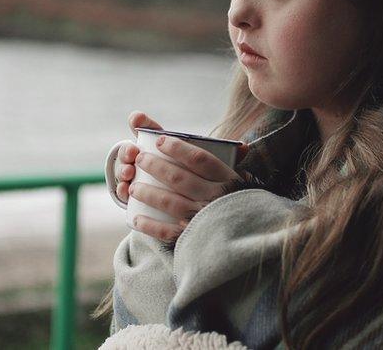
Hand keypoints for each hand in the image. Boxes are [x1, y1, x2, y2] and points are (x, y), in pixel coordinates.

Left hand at [116, 110, 248, 242]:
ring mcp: (201, 219)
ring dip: (147, 193)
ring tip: (133, 187)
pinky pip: (166, 231)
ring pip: (169, 202)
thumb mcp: (246, 186)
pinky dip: (149, 225)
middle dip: (155, 166)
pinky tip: (136, 218)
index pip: (199, 159)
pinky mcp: (192, 239)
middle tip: (140, 158)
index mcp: (227, 181)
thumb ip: (240, 167)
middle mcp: (213, 198)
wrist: (250, 241)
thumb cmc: (245, 209)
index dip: (177, 148)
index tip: (160, 140)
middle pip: (178, 177)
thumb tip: (243, 146)